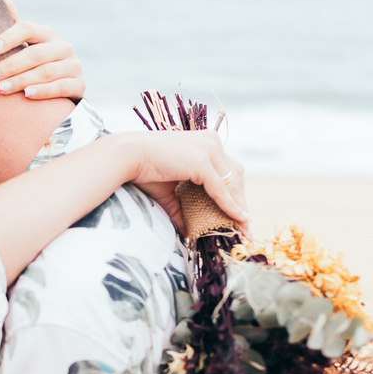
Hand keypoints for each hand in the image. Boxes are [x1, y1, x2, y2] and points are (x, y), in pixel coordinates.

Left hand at [0, 0, 84, 101]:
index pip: (28, 29)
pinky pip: (60, 87)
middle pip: (35, 54)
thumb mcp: (24, 47)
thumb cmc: (34, 67)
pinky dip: (42, 91)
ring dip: (21, 80)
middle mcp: (63, 47)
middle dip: (9, 66)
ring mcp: (73, 66)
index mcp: (47, 34)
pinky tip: (26, 95)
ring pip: (46, 72)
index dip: (9, 37)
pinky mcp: (79, 84)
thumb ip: (13, 26)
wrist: (61, 92)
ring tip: (1, 88)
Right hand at [121, 130, 249, 235]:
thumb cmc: (143, 170)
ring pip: (232, 183)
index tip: (239, 214)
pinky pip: (220, 189)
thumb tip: (188, 231)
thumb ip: (182, 207)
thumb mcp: (170, 190)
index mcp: (205, 142)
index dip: (235, 193)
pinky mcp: (202, 162)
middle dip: (241, 201)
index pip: (229, 170)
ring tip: (243, 227)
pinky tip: (236, 219)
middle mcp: (211, 141)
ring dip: (239, 206)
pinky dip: (229, 206)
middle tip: (245, 225)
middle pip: (236, 176)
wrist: (127, 157)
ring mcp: (208, 150)